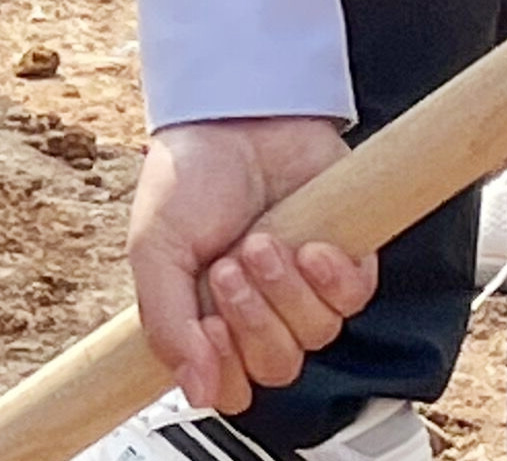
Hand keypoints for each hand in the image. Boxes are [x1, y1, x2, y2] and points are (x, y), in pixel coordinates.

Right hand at [127, 120, 374, 413]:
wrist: (233, 115)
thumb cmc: (189, 176)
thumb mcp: (154, 249)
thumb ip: (165, 323)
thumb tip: (195, 392)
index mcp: (210, 317)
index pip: (232, 388)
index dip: (226, 371)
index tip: (208, 328)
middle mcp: (261, 311)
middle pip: (277, 366)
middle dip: (253, 319)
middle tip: (229, 267)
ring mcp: (304, 289)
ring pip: (316, 335)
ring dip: (285, 289)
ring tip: (261, 241)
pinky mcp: (346, 263)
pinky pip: (353, 300)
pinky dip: (331, 277)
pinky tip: (309, 246)